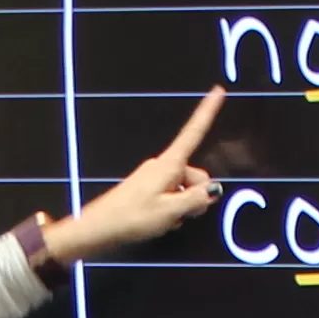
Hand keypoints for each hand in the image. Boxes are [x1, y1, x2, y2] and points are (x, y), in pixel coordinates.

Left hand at [43, 86, 227, 262]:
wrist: (100, 226)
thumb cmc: (131, 217)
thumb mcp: (171, 212)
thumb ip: (196, 200)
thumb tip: (212, 191)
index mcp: (169, 165)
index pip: (193, 132)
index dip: (207, 112)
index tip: (218, 90)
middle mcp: (162, 166)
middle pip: (195, 175)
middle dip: (196, 195)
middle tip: (182, 214)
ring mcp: (154, 177)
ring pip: (184, 189)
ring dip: (182, 206)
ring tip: (164, 219)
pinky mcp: (148, 189)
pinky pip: (171, 196)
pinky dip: (171, 210)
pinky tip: (159, 221)